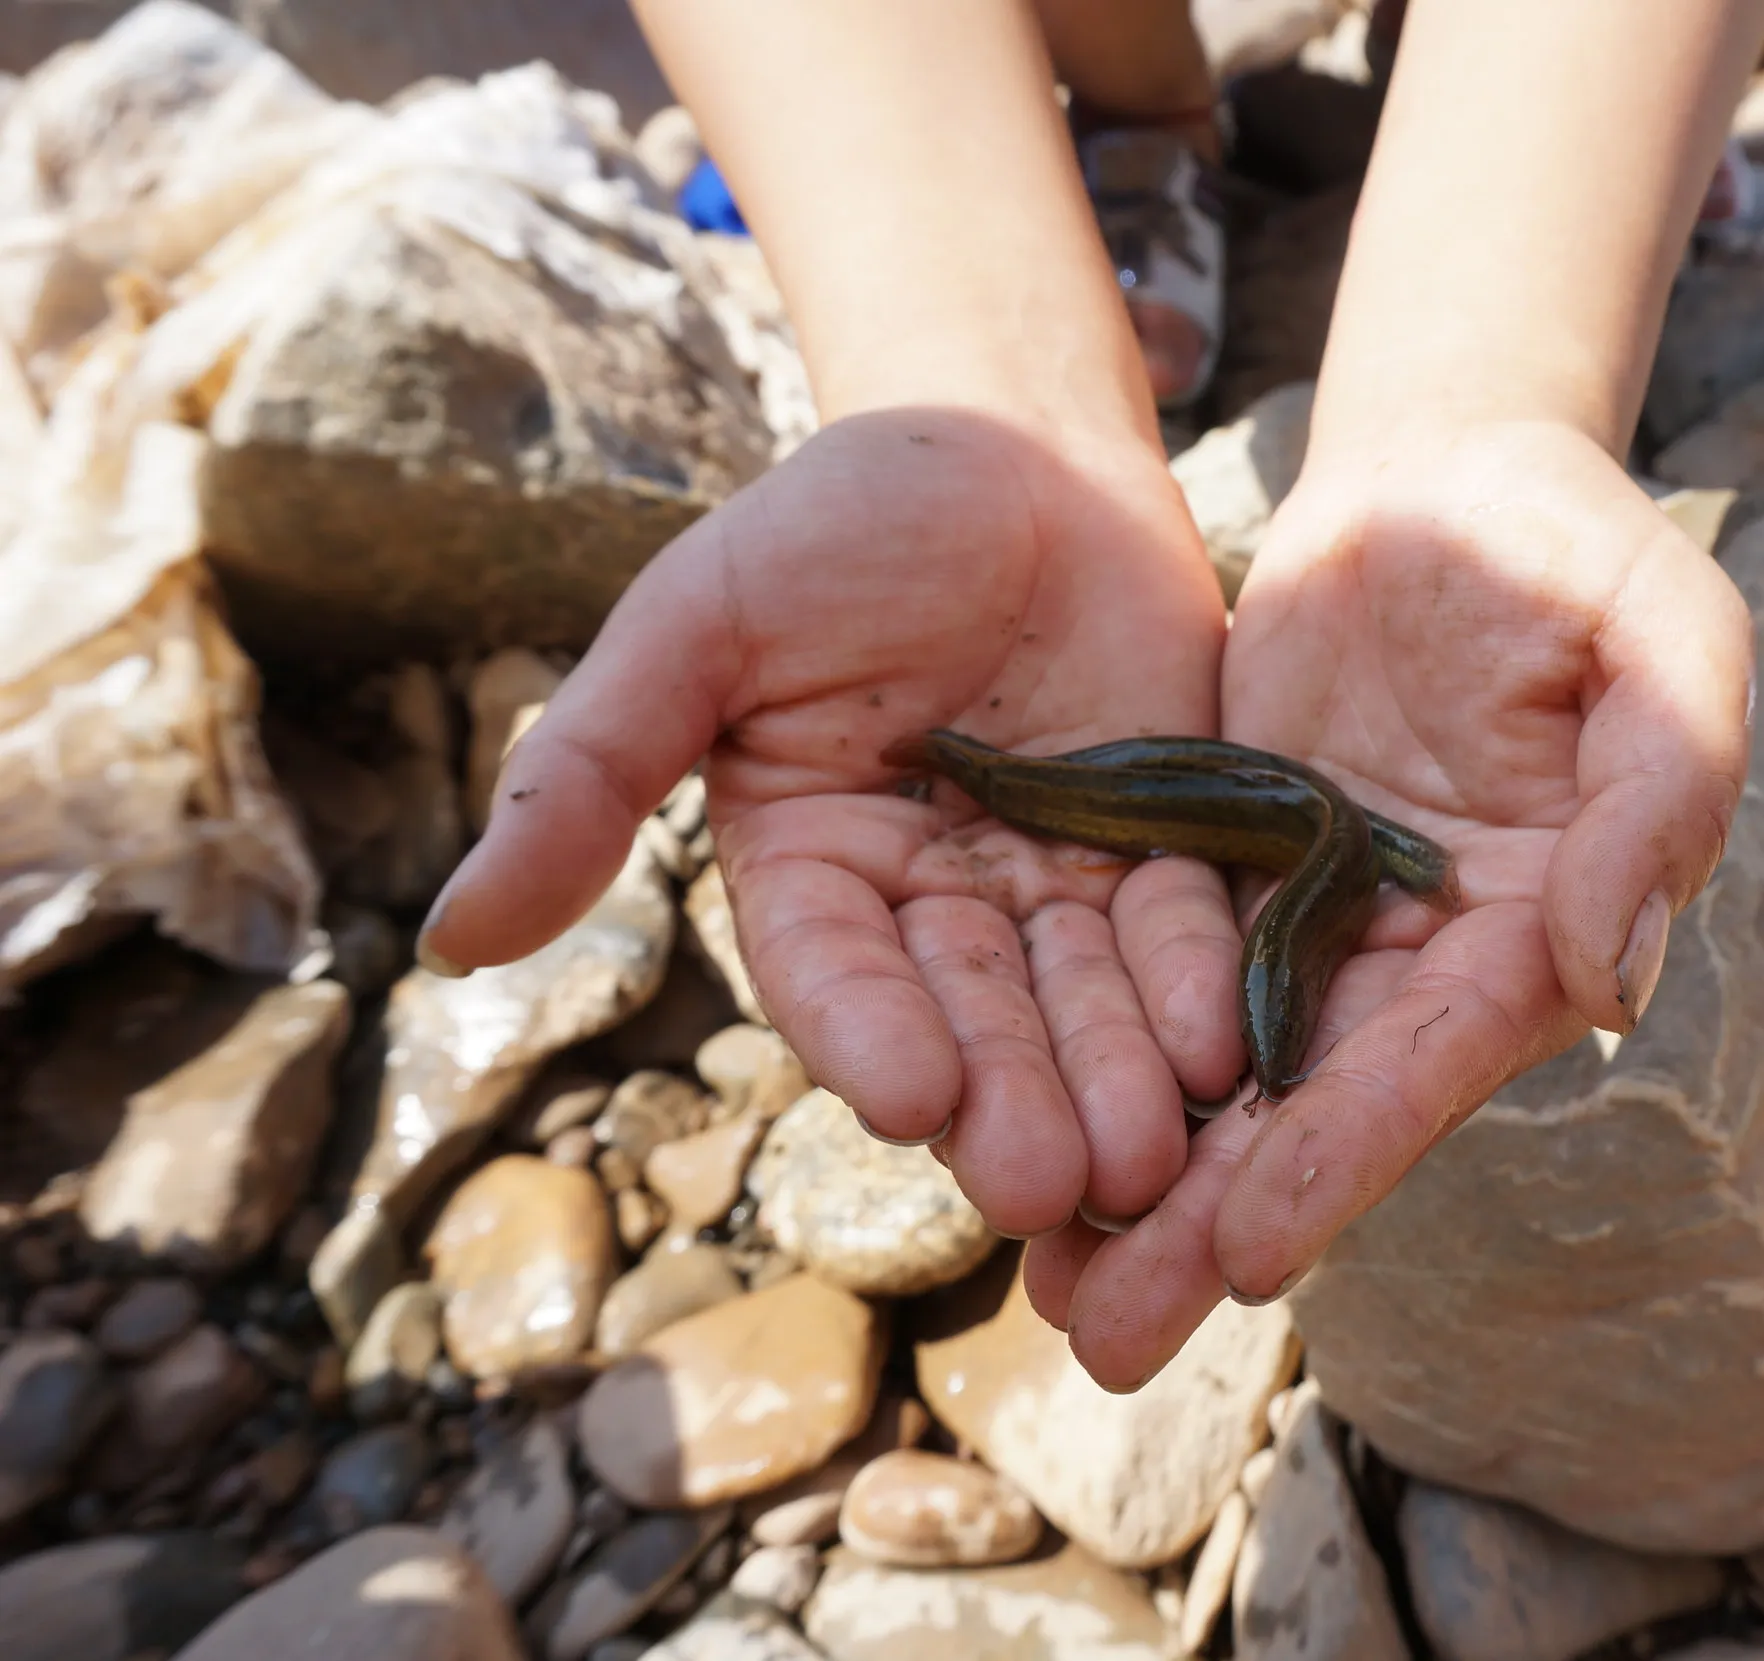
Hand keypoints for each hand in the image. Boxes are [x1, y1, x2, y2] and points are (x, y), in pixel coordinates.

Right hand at [419, 408, 1237, 1237]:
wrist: (1008, 441)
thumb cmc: (833, 524)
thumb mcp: (695, 628)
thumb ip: (588, 774)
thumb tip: (448, 940)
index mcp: (810, 871)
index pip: (834, 977)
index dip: (870, 1035)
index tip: (909, 1099)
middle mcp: (931, 903)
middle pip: (972, 1019)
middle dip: (1012, 1098)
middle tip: (1051, 1184)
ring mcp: (1052, 884)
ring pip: (1084, 1002)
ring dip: (1116, 1082)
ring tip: (1147, 1160)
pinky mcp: (1160, 847)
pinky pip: (1182, 928)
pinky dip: (1199, 989)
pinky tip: (1229, 1050)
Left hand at [1022, 419, 1755, 1385]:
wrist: (1453, 468)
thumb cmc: (1576, 540)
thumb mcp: (1661, 638)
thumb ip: (1657, 796)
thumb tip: (1608, 978)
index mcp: (1539, 918)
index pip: (1436, 1058)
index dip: (1344, 1154)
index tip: (1249, 1254)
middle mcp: (1428, 951)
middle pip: (1317, 1105)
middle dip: (1215, 1221)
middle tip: (1107, 1338)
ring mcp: (1327, 917)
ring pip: (1232, 1071)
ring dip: (1149, 1181)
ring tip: (1046, 1287)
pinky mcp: (1242, 868)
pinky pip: (1167, 980)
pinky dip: (1109, 1060)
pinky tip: (1023, 1127)